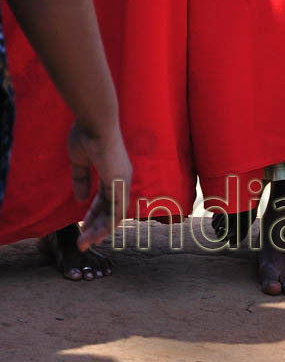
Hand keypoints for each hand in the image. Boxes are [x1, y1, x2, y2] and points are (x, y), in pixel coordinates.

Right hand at [68, 119, 131, 248]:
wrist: (95, 122)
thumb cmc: (87, 135)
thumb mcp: (80, 161)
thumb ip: (81, 179)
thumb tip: (81, 199)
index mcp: (113, 170)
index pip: (105, 198)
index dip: (94, 213)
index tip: (83, 225)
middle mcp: (122, 177)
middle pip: (111, 208)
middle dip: (96, 226)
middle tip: (83, 242)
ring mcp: (123, 180)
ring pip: (115, 213)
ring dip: (100, 230)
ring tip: (84, 243)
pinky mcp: (121, 182)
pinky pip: (117, 210)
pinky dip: (107, 225)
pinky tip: (96, 235)